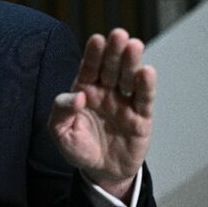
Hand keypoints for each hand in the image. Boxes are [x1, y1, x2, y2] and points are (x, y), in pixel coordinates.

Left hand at [48, 28, 156, 201]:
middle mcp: (105, 92)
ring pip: (128, 79)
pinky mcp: (140, 118)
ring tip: (135, 45)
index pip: (89, 68)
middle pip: (110, 68)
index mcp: (84, 90)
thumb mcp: (60, 132)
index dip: (93, 54)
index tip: (97, 39)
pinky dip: (146, 86)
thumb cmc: (78, 147)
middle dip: (114, 51)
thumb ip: (62, 111)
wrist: (100, 172)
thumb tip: (77, 95)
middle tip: (119, 34)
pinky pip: (143, 100)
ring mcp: (124, 103)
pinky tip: (147, 72)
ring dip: (132, 62)